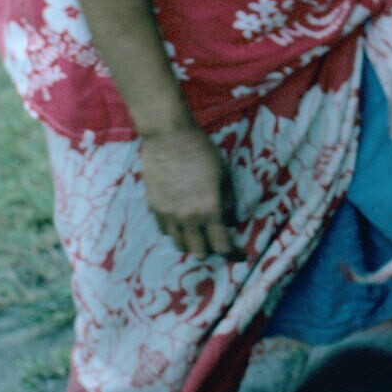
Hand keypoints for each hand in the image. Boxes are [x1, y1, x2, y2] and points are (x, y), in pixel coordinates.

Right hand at [139, 123, 239, 259]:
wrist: (169, 137)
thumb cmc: (202, 151)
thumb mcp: (224, 174)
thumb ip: (228, 202)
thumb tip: (231, 221)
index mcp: (209, 210)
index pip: (221, 245)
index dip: (232, 253)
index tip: (238, 254)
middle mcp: (188, 218)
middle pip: (199, 252)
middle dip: (210, 250)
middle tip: (215, 242)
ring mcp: (168, 215)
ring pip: (179, 244)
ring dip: (191, 243)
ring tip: (197, 235)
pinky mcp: (154, 207)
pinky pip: (165, 231)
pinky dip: (175, 232)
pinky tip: (180, 223)